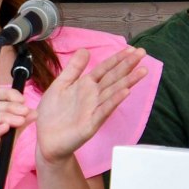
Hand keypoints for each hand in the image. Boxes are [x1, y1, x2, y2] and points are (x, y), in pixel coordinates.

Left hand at [37, 47, 147, 164]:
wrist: (46, 139)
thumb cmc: (52, 114)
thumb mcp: (60, 85)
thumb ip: (73, 69)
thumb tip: (85, 50)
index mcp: (86, 86)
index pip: (105, 69)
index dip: (117, 59)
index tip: (131, 49)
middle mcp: (94, 96)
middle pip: (113, 78)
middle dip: (128, 65)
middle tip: (142, 53)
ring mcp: (94, 110)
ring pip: (114, 92)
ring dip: (128, 81)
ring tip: (142, 71)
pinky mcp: (91, 124)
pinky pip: (104, 110)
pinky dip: (114, 101)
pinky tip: (126, 92)